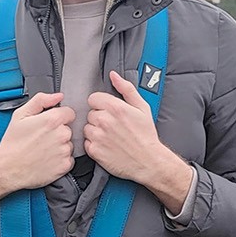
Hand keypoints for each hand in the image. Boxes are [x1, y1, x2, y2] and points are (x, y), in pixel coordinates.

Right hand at [0, 92, 73, 211]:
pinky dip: (60, 159)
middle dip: (58, 131)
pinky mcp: (65, 166)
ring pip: (69, 144)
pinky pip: (69, 159)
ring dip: (60, 146)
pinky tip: (47, 159)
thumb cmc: (13, 143)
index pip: (69, 113)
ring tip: (42, 150)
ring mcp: (65, 151)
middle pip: (69, 128)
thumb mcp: (20, 115)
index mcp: (53, 120)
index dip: (58, 117)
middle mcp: (62, 135)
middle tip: (42, 138)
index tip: (48, 124)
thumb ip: (41, 100)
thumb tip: (58, 96)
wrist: (7, 169)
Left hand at [83, 72, 193, 214]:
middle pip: (90, 113)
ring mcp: (98, 136)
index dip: (101, 104)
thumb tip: (113, 75)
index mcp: (115, 107)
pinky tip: (107, 146)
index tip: (109, 112)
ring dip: (95, 131)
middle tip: (113, 126)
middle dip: (99, 118)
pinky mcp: (94, 151)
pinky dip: (94, 145)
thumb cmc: (146, 135)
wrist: (149, 161)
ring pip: (87, 128)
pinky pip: (86, 143)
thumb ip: (126, 88)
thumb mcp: (142, 107)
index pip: (93, 98)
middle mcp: (104, 121)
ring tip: (110, 137)